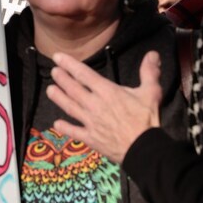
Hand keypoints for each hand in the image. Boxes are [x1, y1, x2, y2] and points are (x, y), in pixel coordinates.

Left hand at [46, 51, 162, 164]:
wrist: (143, 148)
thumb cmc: (147, 119)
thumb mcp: (151, 92)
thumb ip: (149, 72)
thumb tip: (153, 54)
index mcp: (107, 92)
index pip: (84, 75)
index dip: (70, 64)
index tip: (57, 57)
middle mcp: (95, 105)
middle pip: (73, 89)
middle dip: (62, 79)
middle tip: (53, 71)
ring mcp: (90, 122)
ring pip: (70, 107)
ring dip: (58, 98)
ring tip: (50, 90)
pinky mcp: (90, 138)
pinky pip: (74, 132)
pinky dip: (64, 128)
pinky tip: (56, 123)